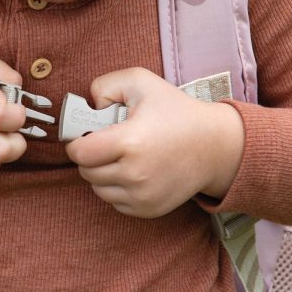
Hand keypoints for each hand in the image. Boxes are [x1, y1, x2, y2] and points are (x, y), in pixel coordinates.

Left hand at [65, 68, 244, 217]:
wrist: (215, 146)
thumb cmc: (177, 111)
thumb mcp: (141, 82)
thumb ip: (105, 85)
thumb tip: (88, 106)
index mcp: (130, 142)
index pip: (80, 152)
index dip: (76, 142)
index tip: (83, 135)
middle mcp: (135, 174)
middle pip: (86, 171)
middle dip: (89, 156)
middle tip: (104, 142)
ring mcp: (142, 196)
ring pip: (97, 188)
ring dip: (100, 173)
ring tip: (118, 156)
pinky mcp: (148, 209)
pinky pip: (114, 201)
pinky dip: (115, 188)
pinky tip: (130, 170)